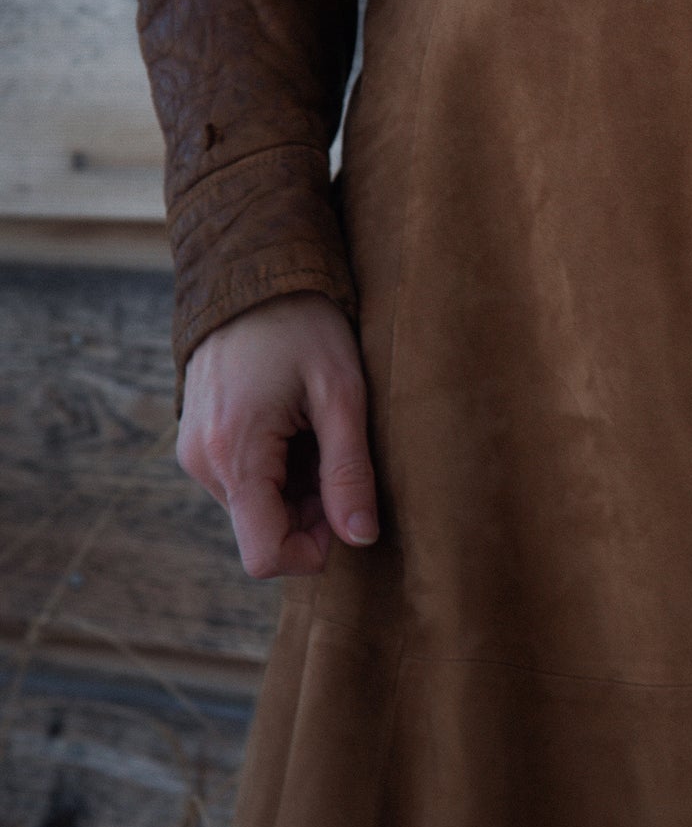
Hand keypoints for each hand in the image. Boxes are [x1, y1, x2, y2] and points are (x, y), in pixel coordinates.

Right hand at [176, 291, 378, 578]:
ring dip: (297, 486)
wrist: (250, 270)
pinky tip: (295, 421)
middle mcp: (202, 463)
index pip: (266, 555)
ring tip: (317, 426)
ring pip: (256, 507)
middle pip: (264, 531)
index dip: (313, 551)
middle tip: (340, 449)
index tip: (345, 509)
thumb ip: (349, 471)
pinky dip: (279, 468)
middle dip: (311, 511)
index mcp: (234, 455)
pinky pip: (244, 480)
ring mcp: (194, 452)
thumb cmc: (303, 324)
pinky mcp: (199, 440)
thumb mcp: (342, 394)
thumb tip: (361, 538)